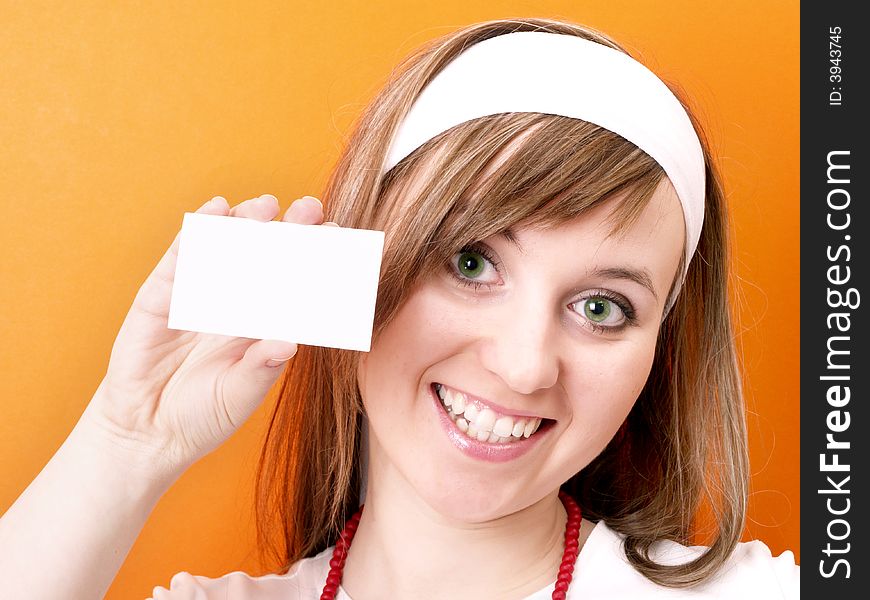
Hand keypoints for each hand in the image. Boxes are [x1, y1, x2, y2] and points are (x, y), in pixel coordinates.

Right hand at [82, 194, 328, 480]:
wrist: (146, 431)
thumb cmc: (202, 416)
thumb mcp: (238, 393)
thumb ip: (262, 367)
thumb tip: (290, 342)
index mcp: (260, 325)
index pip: (291, 286)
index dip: (313, 263)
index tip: (337, 240)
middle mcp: (234, 304)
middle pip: (265, 259)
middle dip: (288, 233)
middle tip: (311, 209)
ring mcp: (198, 295)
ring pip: (226, 249)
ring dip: (247, 224)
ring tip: (267, 206)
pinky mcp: (161, 293)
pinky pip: (181, 255)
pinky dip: (198, 232)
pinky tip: (218, 210)